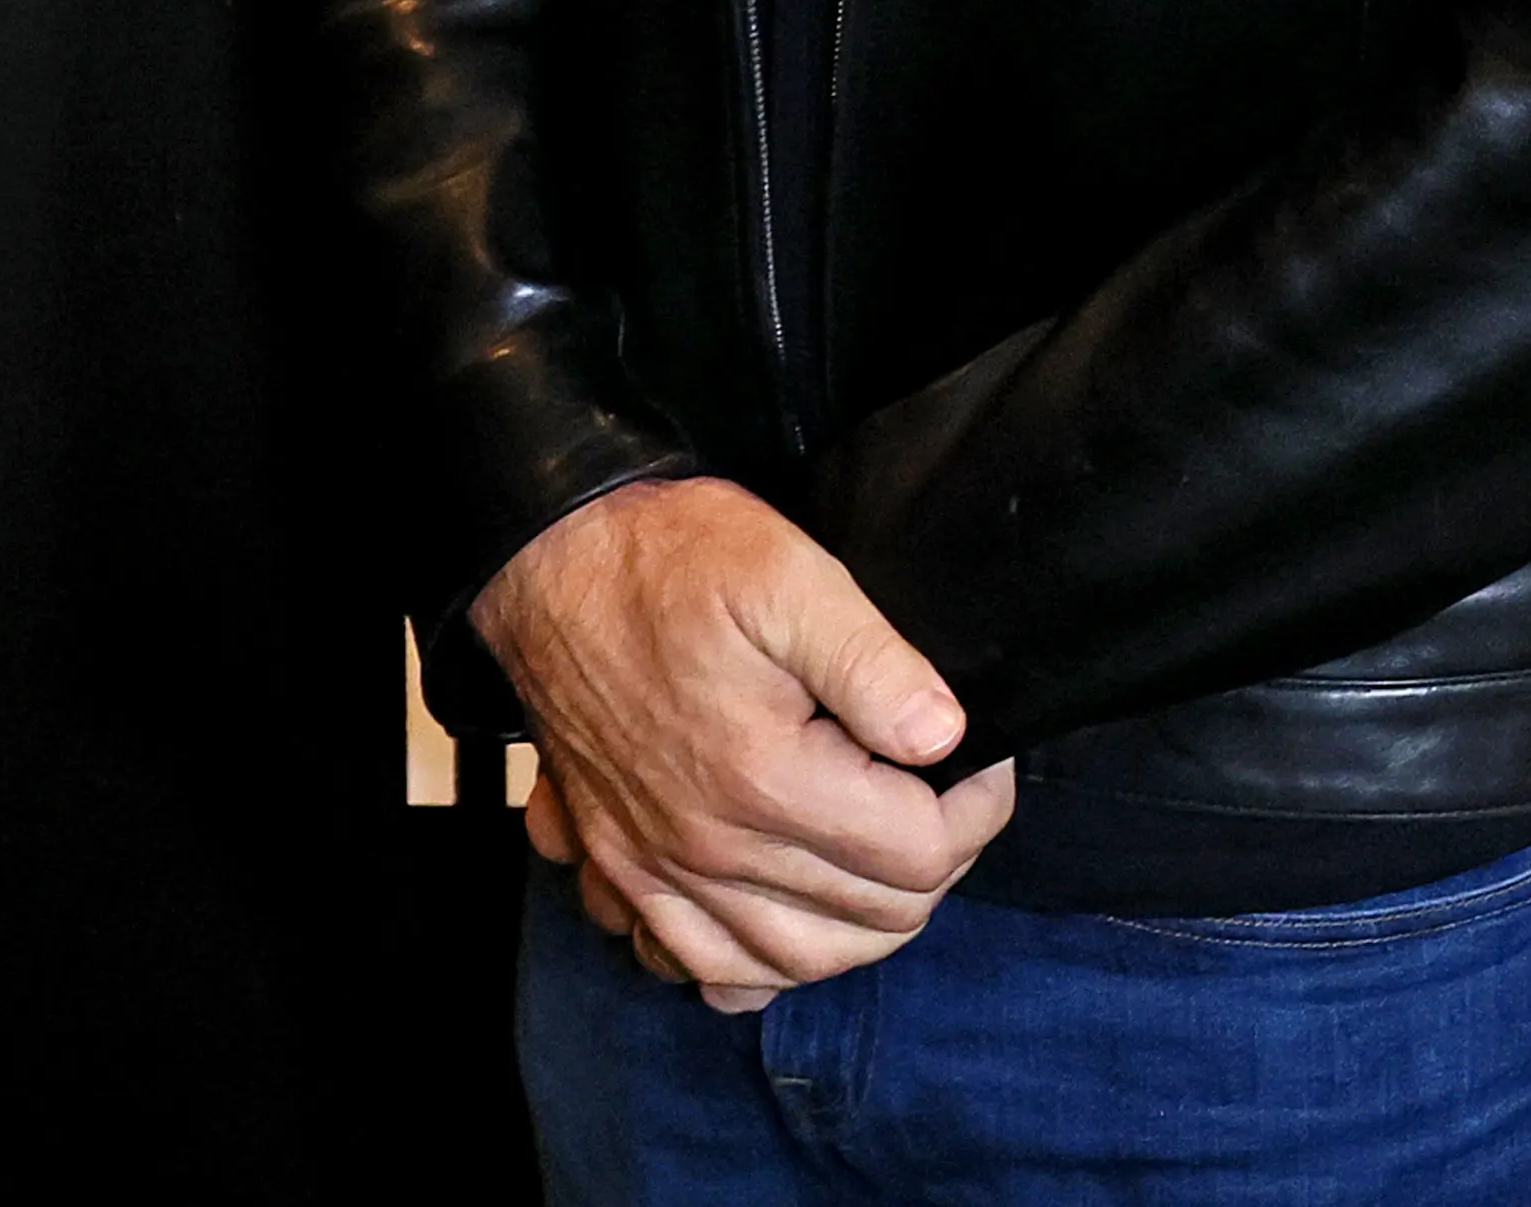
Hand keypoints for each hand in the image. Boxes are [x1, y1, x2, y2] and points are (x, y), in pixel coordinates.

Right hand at [470, 475, 1016, 1012]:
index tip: (980, 760)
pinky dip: (760, 968)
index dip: (976, 809)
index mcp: (764, 777)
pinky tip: (790, 920)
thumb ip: (874, 661)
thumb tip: (944, 735)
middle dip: (936, 865)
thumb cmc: (667, 561)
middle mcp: (710, 846)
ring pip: (797, 963)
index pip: (920, 852)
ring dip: (865, 928)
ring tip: (890, 861)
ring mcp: (659, 871)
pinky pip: (703, 970)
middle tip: (946, 799)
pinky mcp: (622, 871)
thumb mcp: (787, 574)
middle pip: (873, 920)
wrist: (549, 565)